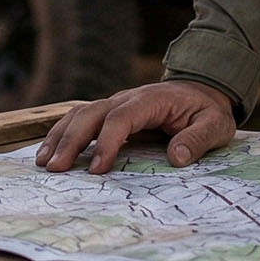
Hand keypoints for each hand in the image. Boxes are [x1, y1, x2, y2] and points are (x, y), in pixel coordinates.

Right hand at [34, 80, 236, 173]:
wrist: (201, 91)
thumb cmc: (206, 111)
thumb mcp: (215, 125)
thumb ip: (197, 139)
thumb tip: (176, 157)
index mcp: (151, 100)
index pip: (121, 117)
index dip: (107, 141)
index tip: (98, 169)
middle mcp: (126, 98)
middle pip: (91, 114)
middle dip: (71, 141)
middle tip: (56, 169)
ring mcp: (114, 103)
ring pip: (79, 114)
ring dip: (60, 137)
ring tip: (44, 163)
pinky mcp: (108, 113)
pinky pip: (79, 119)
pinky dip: (61, 133)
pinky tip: (49, 152)